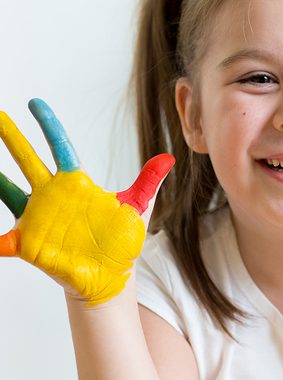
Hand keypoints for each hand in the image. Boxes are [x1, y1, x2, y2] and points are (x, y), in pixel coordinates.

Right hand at [0, 99, 173, 305]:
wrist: (112, 275)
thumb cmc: (122, 241)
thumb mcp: (139, 207)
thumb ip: (149, 182)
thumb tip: (168, 157)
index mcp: (77, 184)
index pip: (60, 147)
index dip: (48, 125)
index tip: (35, 104)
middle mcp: (53, 195)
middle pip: (27, 160)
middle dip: (11, 138)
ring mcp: (39, 217)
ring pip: (7, 190)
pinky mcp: (30, 243)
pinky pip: (4, 238)